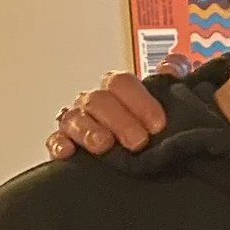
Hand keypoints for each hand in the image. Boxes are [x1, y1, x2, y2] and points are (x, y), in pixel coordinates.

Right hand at [45, 58, 181, 159]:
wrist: (145, 162)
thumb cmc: (156, 130)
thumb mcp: (173, 105)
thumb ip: (174, 83)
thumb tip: (170, 67)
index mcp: (120, 90)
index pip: (122, 83)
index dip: (139, 101)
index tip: (157, 124)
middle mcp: (96, 102)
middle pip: (98, 100)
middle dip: (119, 120)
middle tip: (138, 142)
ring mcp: (79, 123)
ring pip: (74, 118)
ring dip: (88, 130)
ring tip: (104, 145)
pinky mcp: (66, 146)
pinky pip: (55, 140)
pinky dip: (59, 144)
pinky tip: (69, 151)